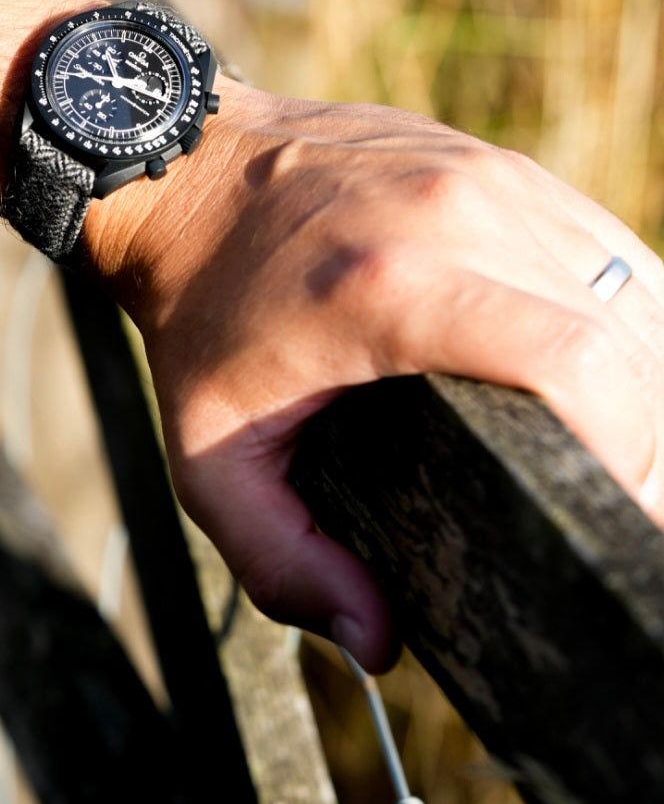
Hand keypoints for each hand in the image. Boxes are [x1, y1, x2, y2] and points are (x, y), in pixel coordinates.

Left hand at [85, 80, 663, 670]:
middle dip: (647, 432)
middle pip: (623, 331)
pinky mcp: (496, 162)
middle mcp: (456, 215)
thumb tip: (375, 640)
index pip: (574, 360)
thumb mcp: (209, 455)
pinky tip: (608, 367)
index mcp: (392, 288)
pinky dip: (625, 308)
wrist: (186, 173)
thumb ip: (281, 560)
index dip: (631, 449)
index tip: (620, 510)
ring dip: (645, 368)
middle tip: (623, 497)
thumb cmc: (201, 315)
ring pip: (629, 281)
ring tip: (618, 443)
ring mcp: (484, 176)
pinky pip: (602, 243)